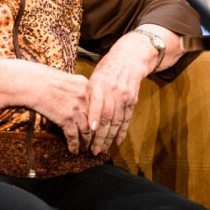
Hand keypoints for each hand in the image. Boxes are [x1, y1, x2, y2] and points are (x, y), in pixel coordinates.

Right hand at [30, 68, 91, 154]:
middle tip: (94, 142)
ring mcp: (76, 108)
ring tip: (85, 149)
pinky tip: (74, 151)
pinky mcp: (66, 118)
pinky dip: (74, 145)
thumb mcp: (67, 79)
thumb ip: (77, 89)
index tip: (97, 127)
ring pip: (86, 130)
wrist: (31, 83)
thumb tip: (81, 101)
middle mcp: (85, 97)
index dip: (98, 119)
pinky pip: (73, 135)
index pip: (97, 106)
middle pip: (94, 120)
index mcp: (86, 86)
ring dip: (85, 142)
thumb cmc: (44, 79)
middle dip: (94, 133)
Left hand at [84, 34, 150, 154]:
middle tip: (93, 149)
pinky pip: (127, 119)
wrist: (129, 59)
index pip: (97, 103)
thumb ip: (88, 94)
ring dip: (110, 137)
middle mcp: (113, 91)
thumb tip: (76, 112)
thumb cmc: (106, 69)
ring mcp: (124, 96)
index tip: (89, 130)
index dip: (94, 117)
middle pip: (108, 116)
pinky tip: (117, 142)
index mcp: (100, 84)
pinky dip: (122, 131)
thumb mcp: (94, 76)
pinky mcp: (132, 100)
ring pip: (117, 120)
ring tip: (102, 149)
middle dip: (100, 135)